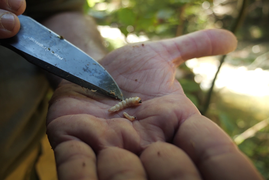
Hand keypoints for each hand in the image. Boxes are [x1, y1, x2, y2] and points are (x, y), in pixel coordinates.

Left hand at [46, 29, 262, 178]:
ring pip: (121, 175)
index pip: (200, 147)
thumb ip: (194, 45)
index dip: (211, 158)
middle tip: (162, 161)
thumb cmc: (126, 70)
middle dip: (168, 172)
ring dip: (123, 174)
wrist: (87, 72)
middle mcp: (143, 143)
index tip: (219, 166)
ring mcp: (109, 146)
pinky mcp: (76, 141)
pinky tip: (81, 169)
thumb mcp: (159, 54)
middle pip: (165, 171)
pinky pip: (78, 163)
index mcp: (169, 124)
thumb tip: (232, 37)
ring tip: (118, 163)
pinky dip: (80, 169)